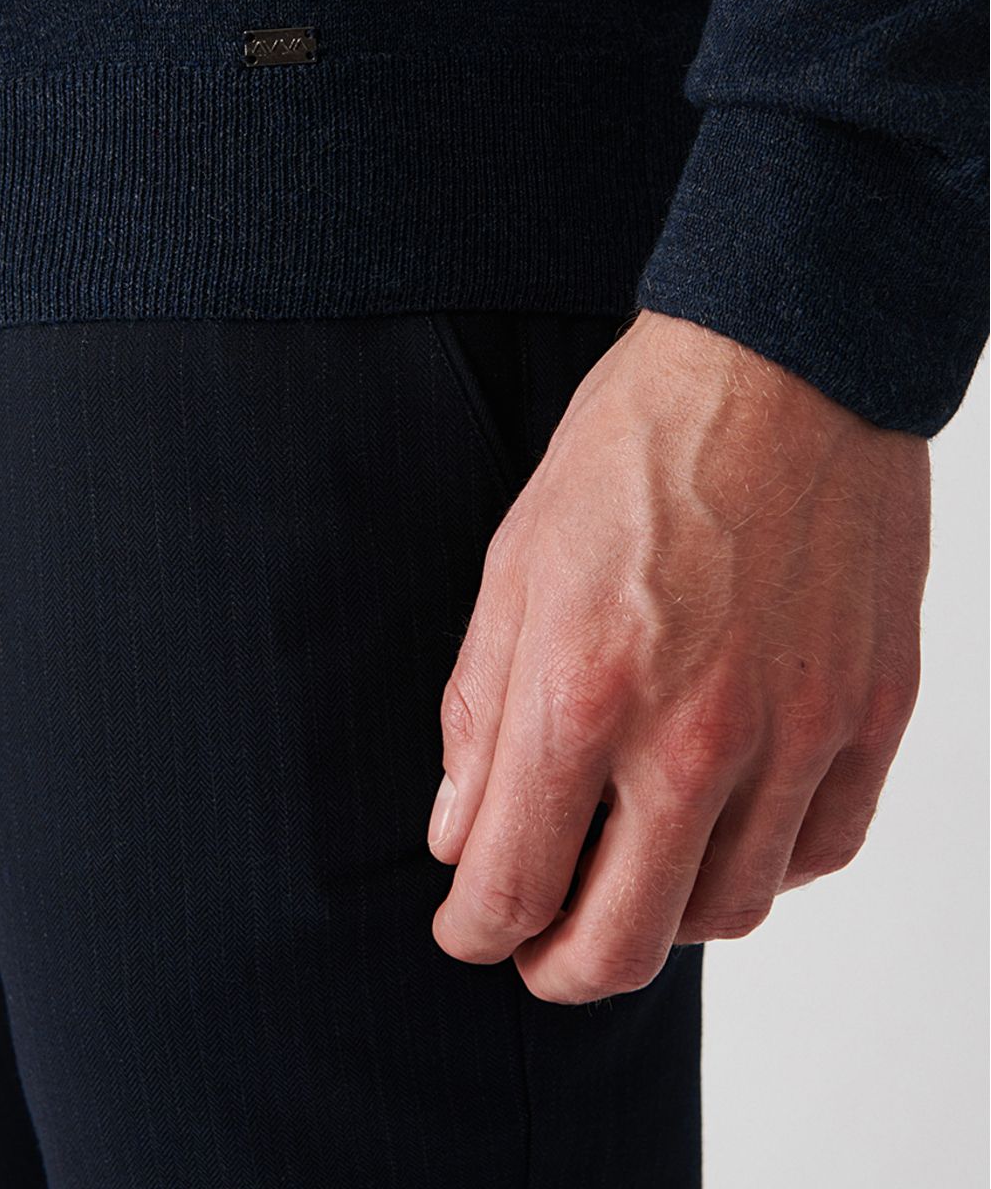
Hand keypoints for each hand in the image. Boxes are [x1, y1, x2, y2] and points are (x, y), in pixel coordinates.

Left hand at [427, 308, 929, 1002]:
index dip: (472, 929)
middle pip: (618, 945)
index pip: (510, 885)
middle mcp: (694, 736)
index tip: (466, 924)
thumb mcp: (516, 563)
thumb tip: (460, 834)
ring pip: (724, 913)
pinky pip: (817, 854)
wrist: (783, 366)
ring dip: (661, 914)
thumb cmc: (637, 448)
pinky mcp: (871, 714)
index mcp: (583, 692)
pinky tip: (726, 821)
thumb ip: (480, 712)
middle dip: (556, 966)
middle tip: (536, 944)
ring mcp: (796, 733)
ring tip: (631, 866)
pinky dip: (762, 863)